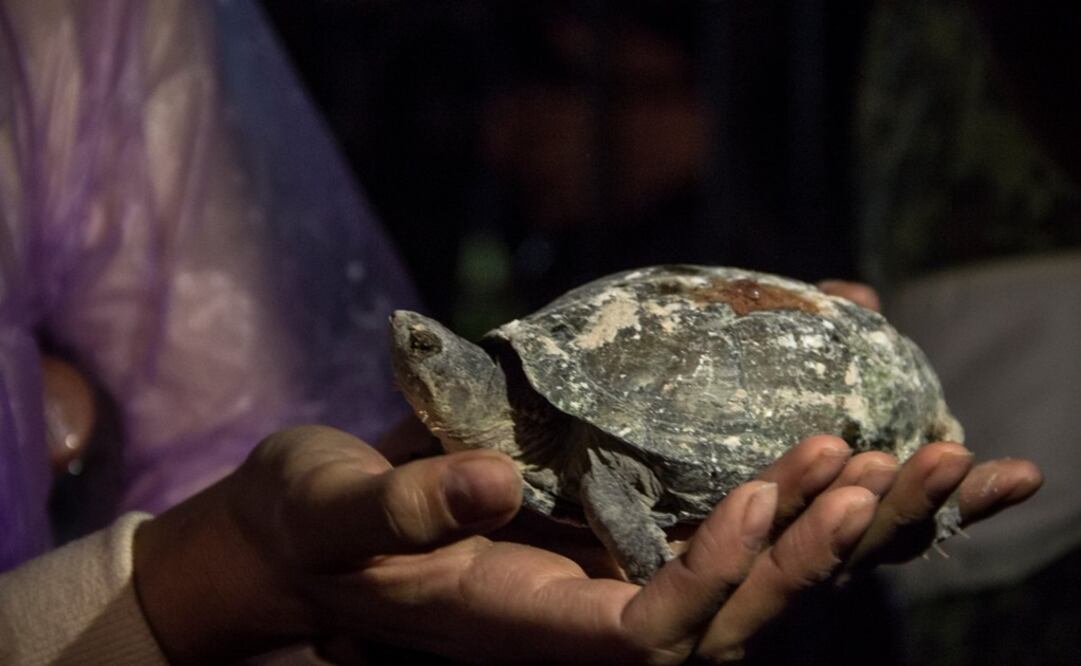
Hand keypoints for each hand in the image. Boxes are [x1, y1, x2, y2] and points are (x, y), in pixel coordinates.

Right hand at [132, 424, 1038, 663]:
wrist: (319, 524)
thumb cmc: (315, 528)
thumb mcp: (338, 515)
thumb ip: (406, 507)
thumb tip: (495, 488)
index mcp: (528, 625)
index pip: (650, 640)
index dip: (716, 583)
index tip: (760, 496)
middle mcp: (586, 606)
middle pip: (728, 614)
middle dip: (811, 553)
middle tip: (880, 464)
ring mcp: (606, 563)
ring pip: (739, 567)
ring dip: (824, 518)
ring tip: (893, 440)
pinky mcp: (613, 517)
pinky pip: (712, 508)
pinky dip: (777, 471)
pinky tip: (822, 401)